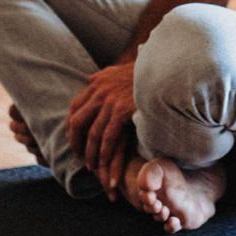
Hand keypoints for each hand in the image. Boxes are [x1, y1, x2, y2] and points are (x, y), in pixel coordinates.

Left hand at [67, 60, 139, 199]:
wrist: (163, 69)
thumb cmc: (144, 72)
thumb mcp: (118, 70)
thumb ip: (103, 76)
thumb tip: (90, 79)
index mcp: (96, 83)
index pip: (74, 107)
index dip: (72, 127)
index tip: (74, 140)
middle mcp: (99, 92)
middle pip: (77, 122)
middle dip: (76, 142)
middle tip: (79, 156)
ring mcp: (110, 101)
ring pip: (93, 133)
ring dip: (90, 153)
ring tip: (91, 167)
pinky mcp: (122, 111)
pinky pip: (108, 137)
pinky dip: (104, 152)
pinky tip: (104, 163)